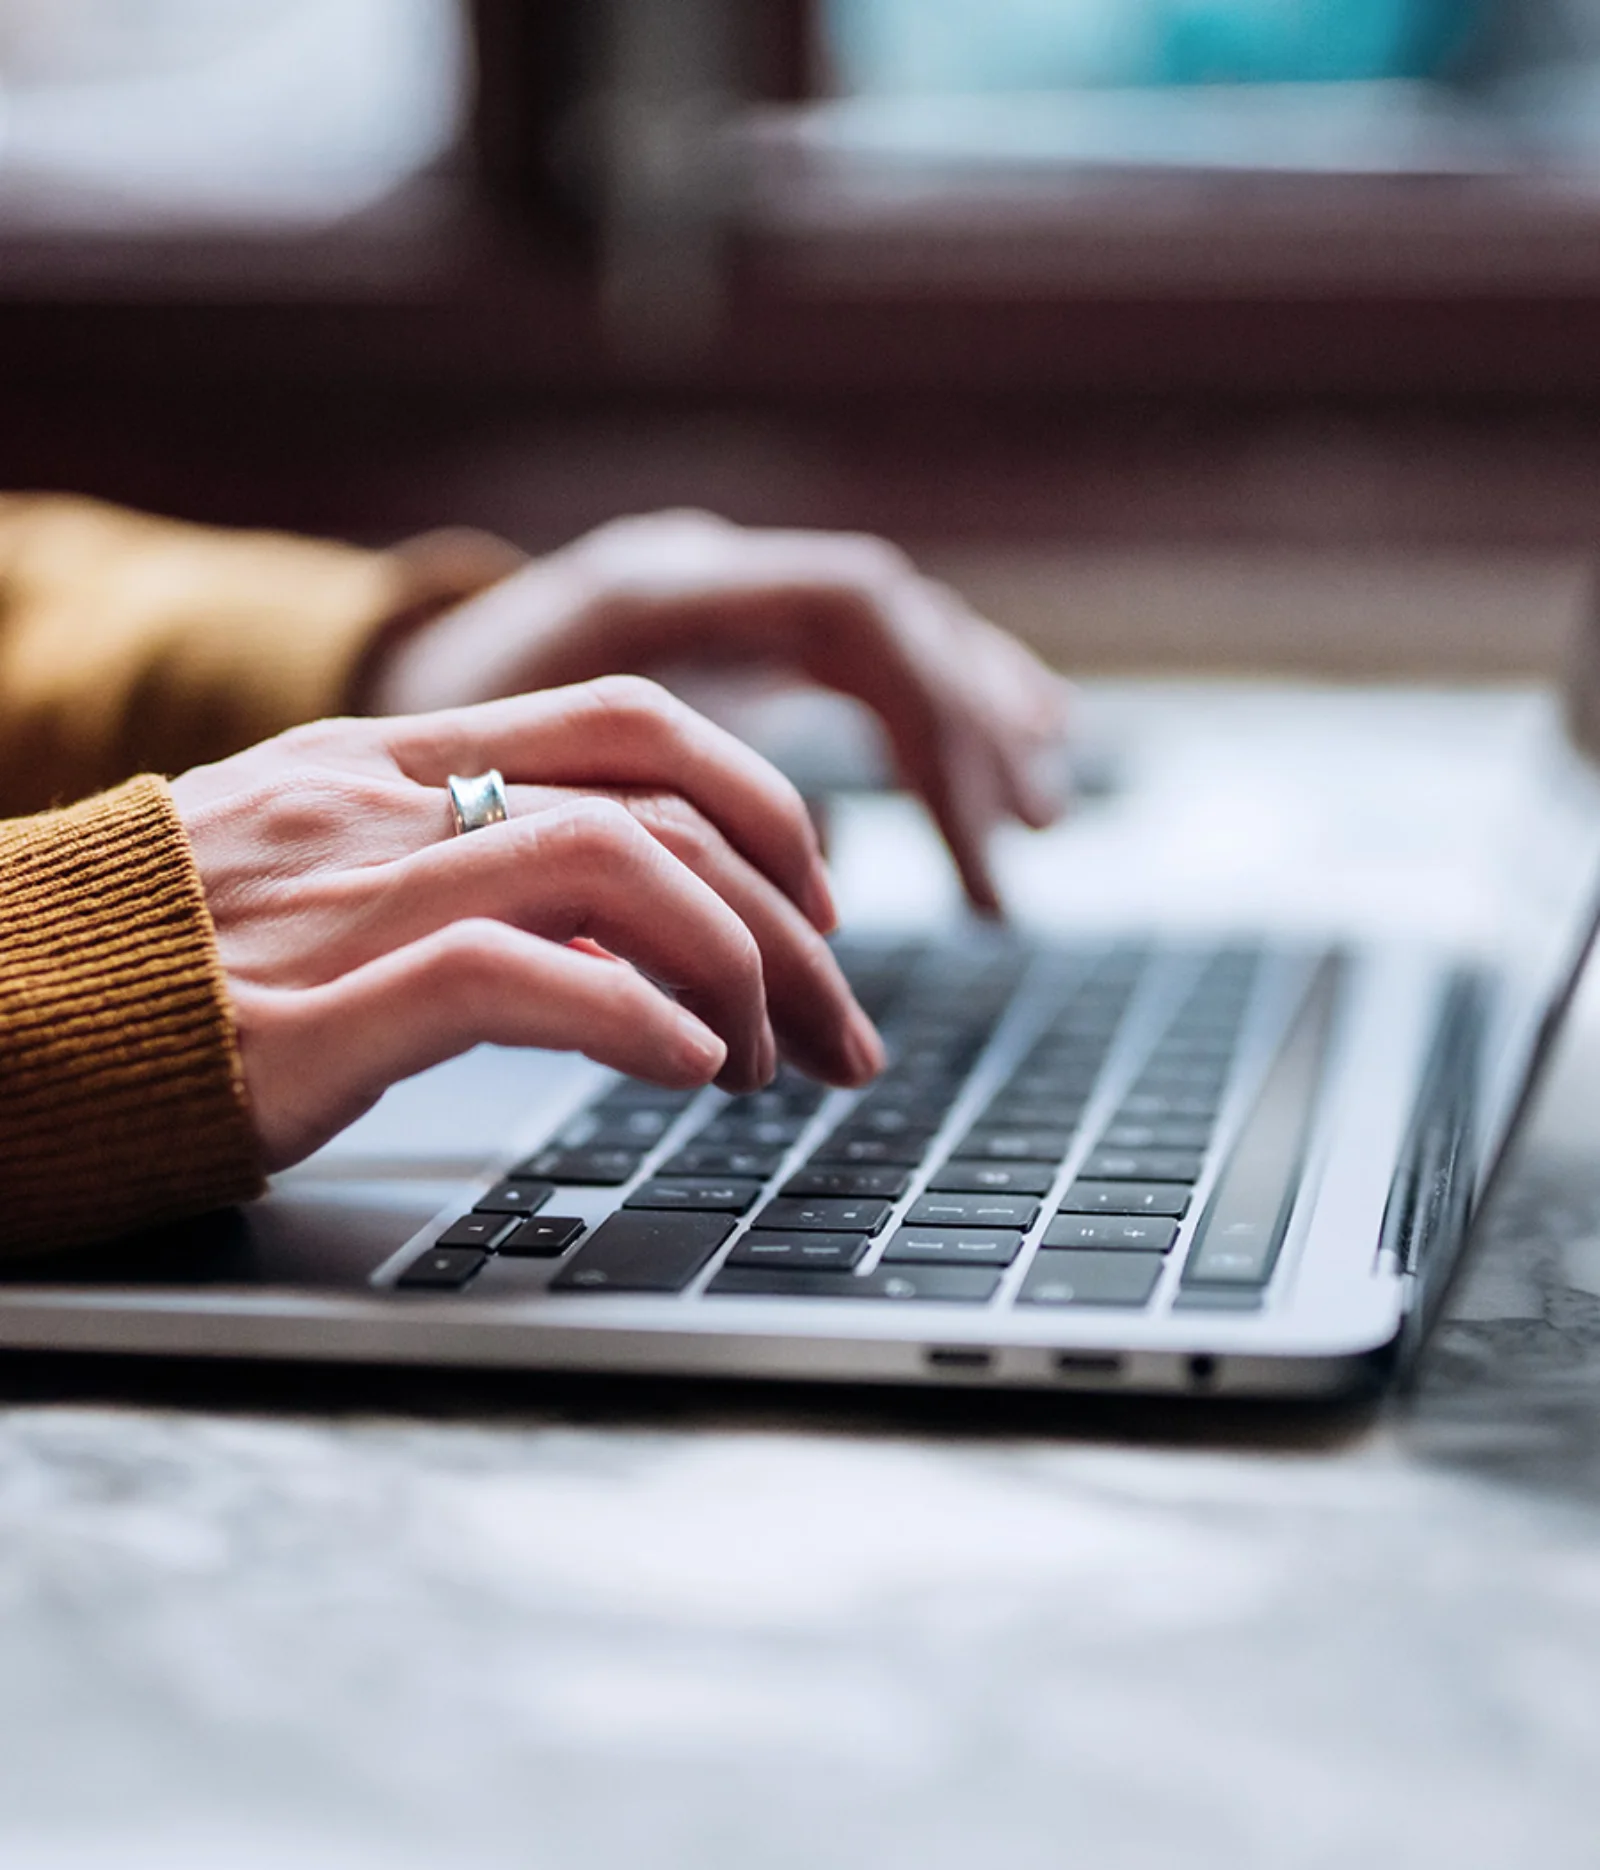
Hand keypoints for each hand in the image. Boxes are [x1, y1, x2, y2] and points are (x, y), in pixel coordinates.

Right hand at [170, 676, 883, 1170]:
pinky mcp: (313, 1008)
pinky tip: (693, 1072)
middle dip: (793, 913)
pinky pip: (517, 976)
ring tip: (772, 1064)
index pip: (632, 724)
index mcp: (388, 759)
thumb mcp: (315, 876)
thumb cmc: (154, 967)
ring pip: (619, 869)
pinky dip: (635, 1019)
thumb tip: (628, 925)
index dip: (760, 803)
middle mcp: (383, 802)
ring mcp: (350, 895)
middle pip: (663, 796)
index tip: (814, 907)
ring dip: (739, 970)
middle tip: (843, 1021)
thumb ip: (459, 866)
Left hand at [367, 512, 1072, 913]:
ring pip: (889, 633)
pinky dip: (935, 712)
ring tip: (1041, 815)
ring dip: (974, 721)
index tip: (958, 853)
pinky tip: (1003, 753)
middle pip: (891, 624)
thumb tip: (725, 973)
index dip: (924, 729)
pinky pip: (863, 658)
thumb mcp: (490, 797)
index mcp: (654, 585)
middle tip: (1021, 852)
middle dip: (967, 743)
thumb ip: (606, 854)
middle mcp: (703, 569)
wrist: (357, 679)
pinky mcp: (728, 636)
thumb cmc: (411, 754)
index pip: (852, 611)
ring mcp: (720, 593)